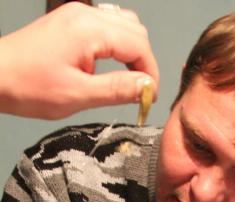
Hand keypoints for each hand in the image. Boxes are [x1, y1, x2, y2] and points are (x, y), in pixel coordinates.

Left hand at [0, 2, 158, 118]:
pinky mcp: (70, 22)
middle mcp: (86, 15)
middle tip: (139, 92)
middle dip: (143, 63)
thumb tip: (147, 87)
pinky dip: (116, 47)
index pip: (139, 45)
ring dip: (131, 54)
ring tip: (126, 82)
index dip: (150, 73)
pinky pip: (106, 27)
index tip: (149, 97)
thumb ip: (117, 90)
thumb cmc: (28, 86)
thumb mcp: (78, 95)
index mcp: (89, 30)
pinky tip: (108, 68)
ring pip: (124, 26)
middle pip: (136, 32)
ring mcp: (77, 15)